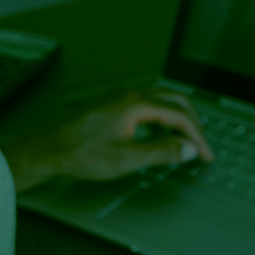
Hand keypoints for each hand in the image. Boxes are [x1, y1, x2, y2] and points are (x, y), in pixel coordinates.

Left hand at [41, 89, 214, 180]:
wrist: (49, 150)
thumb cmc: (80, 153)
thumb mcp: (126, 159)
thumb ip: (162, 153)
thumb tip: (188, 149)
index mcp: (136, 104)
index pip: (180, 115)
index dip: (197, 136)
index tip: (205, 154)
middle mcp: (130, 95)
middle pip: (175, 102)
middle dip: (192, 125)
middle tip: (201, 147)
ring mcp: (121, 99)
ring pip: (162, 103)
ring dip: (177, 122)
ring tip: (185, 144)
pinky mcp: (114, 106)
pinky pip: (147, 107)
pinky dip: (162, 121)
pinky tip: (160, 138)